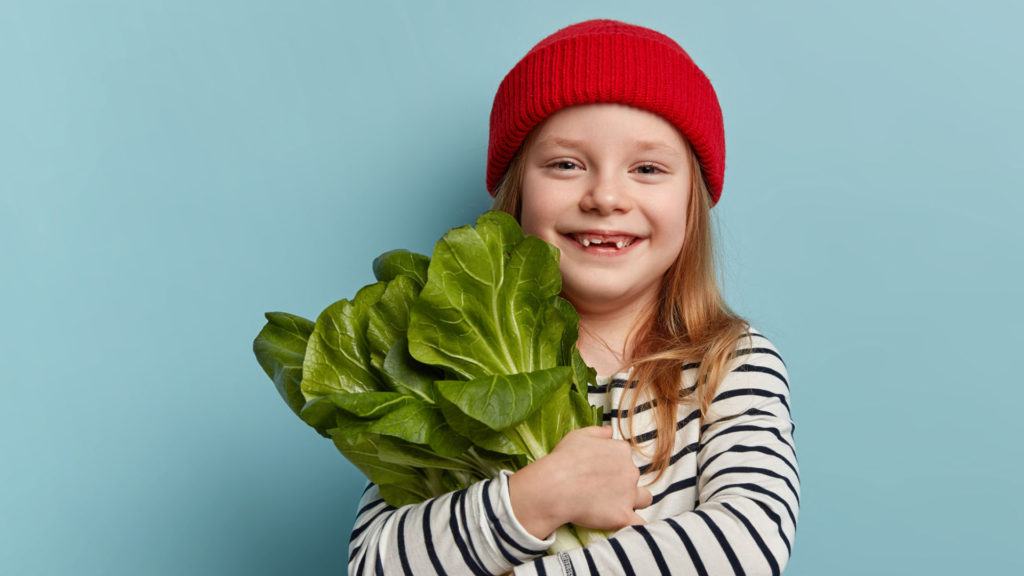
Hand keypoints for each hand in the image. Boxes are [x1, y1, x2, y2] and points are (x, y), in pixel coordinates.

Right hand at [509, 426, 652, 538]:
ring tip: (616, 506)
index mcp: (621, 451)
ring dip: (635, 501)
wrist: (555, 486)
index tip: (600, 472)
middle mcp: (630, 471)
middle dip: (622, 482)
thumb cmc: (564, 459)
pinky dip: (634, 525)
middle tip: (601, 489)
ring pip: (644, 498)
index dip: (613, 465)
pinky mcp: (623, 516)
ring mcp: (629, 494)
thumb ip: (598, 432)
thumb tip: (610, 430)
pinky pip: (639, 523)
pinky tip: (625, 525)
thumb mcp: (578, 436)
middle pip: (633, 477)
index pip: (625, 457)